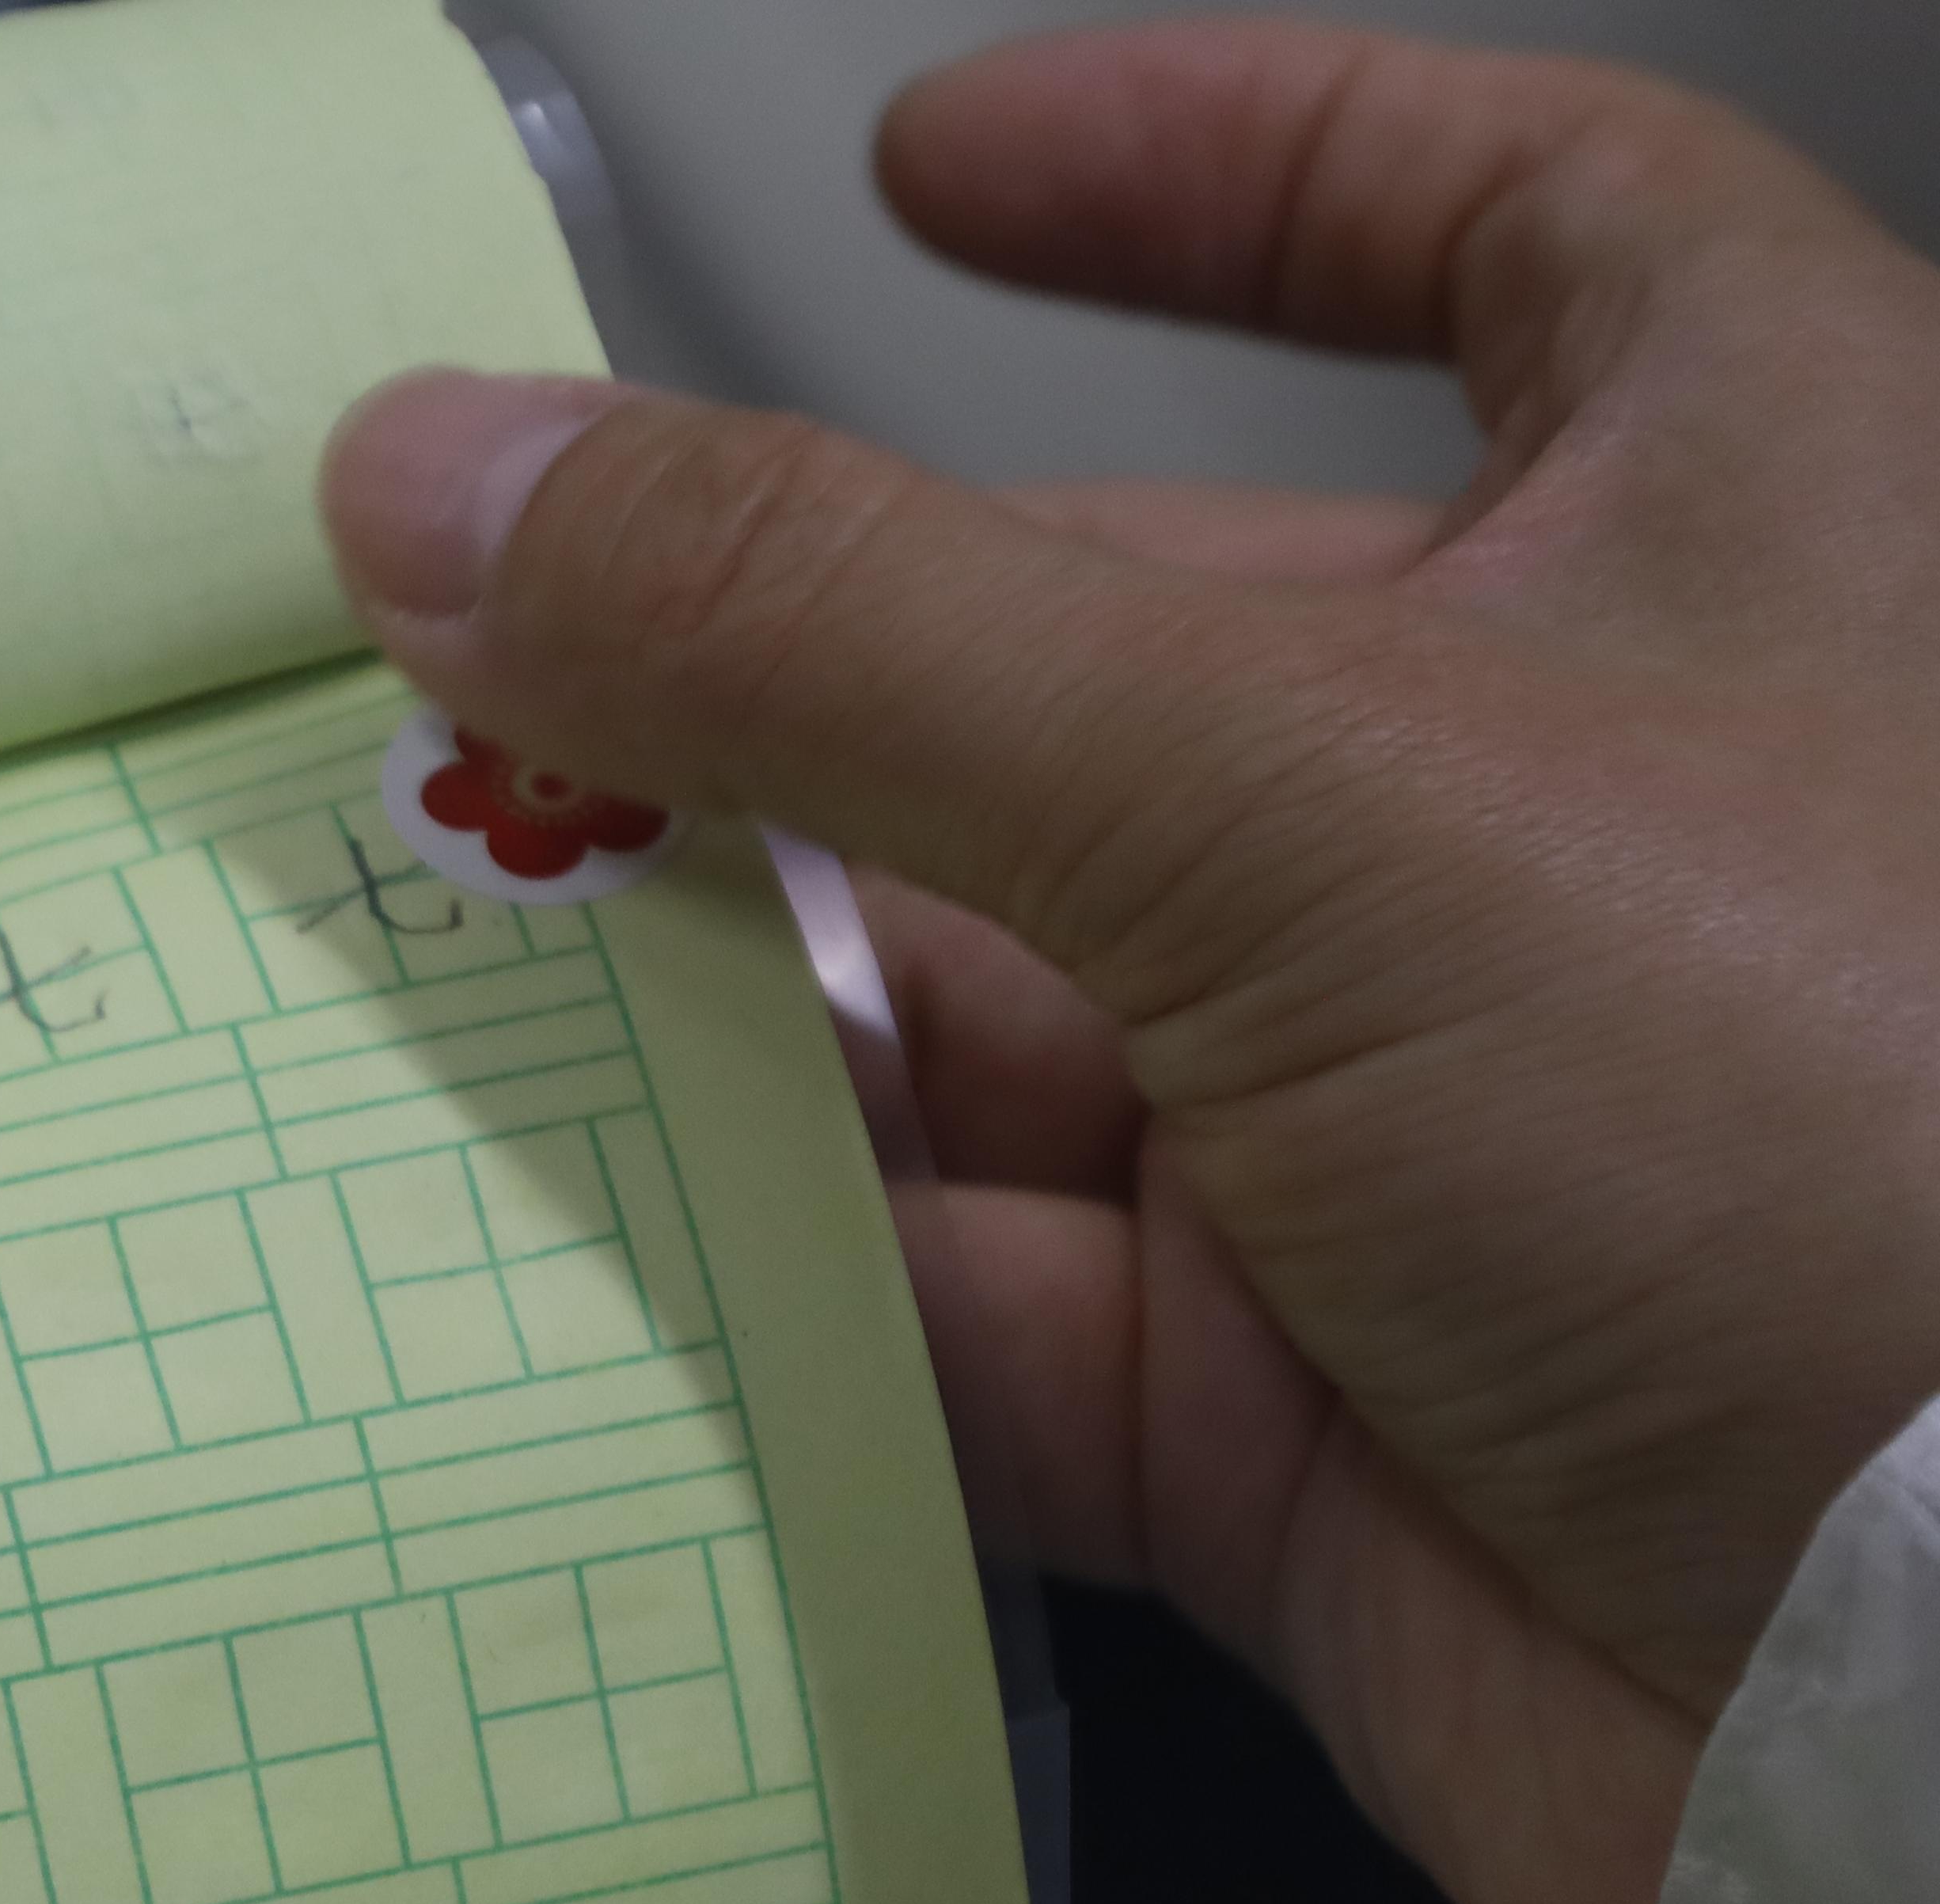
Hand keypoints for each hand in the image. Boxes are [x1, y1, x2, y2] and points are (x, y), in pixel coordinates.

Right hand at [320, 21, 1939, 1903]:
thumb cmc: (1852, 1140)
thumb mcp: (1305, 789)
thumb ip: (840, 631)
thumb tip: (450, 477)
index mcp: (1700, 514)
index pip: (1477, 229)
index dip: (1215, 166)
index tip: (929, 173)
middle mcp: (1547, 808)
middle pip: (1071, 680)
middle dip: (755, 702)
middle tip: (444, 704)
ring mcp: (1406, 1131)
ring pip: (969, 1024)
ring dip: (714, 1024)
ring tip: (428, 986)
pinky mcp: (1286, 1414)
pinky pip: (960, 1315)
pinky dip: (773, 1300)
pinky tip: (574, 1264)